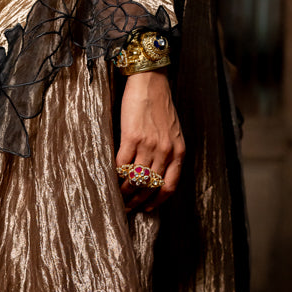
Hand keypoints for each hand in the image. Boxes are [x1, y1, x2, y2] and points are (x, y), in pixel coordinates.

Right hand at [116, 69, 183, 211]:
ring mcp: (149, 145)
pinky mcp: (132, 137)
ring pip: (136, 179)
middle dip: (138, 200)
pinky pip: (122, 164)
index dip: (157, 201)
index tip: (148, 208)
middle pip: (150, 186)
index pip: (169, 186)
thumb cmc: (161, 108)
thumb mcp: (173, 134)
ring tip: (119, 195)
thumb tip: (156, 176)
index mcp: (178, 152)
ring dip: (125, 191)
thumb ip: (169, 155)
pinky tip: (113, 178)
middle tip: (128, 206)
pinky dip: (116, 175)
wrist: (151, 83)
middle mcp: (165, 151)